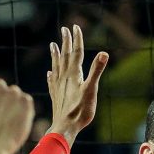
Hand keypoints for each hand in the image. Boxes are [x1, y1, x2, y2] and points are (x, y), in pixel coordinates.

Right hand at [0, 79, 36, 153]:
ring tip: (9, 121)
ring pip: (15, 95)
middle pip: (2, 89)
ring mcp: (14, 92)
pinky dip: (24, 110)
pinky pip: (26, 102)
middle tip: (0, 117)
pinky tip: (17, 121)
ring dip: (13, 104)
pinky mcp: (26, 101)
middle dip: (2, 100)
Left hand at [44, 24, 109, 145]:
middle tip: (64, 29)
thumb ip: (96, 71)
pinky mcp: (55, 95)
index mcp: (74, 74)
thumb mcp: (91, 90)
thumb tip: (104, 53)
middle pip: (65, 56)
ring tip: (52, 45)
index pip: (76, 52)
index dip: (77, 39)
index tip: (75, 26)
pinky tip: (49, 73)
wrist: (64, 127)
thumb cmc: (80, 111)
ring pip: (56, 66)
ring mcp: (58, 86)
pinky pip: (51, 81)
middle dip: (66, 42)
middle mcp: (64, 77)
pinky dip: (51, 74)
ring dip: (55, 54)